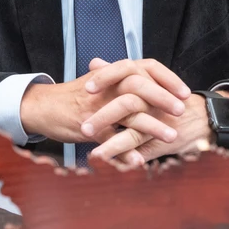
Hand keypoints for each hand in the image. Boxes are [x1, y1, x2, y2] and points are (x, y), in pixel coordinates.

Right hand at [20, 58, 190, 146]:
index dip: (168, 79)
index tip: (185, 93)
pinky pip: (110, 139)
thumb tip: (153, 84)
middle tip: (181, 112)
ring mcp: (97, 106)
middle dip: (163, 98)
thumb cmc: (75, 96)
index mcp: (115, 73)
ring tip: (170, 137)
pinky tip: (139, 161)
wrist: (43, 106)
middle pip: (140, 85)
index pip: (147, 67)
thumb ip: (125, 82)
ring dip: (152, 126)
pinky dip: (125, 152)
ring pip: (129, 112)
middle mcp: (107, 86)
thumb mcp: (102, 82)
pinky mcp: (87, 126)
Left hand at [88, 86, 228, 165]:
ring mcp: (160, 121)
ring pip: (135, 132)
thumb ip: (118, 74)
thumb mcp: (146, 81)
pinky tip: (111, 166)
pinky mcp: (163, 140)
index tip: (86, 88)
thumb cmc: (167, 97)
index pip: (125, 72)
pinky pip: (143, 150)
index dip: (106, 79)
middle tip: (83, 127)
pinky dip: (126, 158)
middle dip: (104, 117)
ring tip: (93, 155)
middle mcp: (154, 99)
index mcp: (147, 80)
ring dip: (112, 144)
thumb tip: (94, 61)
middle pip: (128, 103)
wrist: (202, 116)